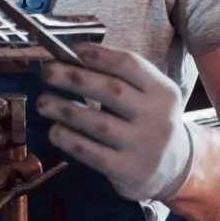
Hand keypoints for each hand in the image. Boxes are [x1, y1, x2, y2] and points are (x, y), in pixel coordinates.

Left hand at [37, 42, 194, 202]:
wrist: (177, 168)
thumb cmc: (152, 122)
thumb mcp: (150, 97)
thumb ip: (121, 80)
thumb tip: (72, 61)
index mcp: (163, 91)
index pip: (129, 64)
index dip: (98, 55)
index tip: (72, 49)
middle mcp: (158, 117)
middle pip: (111, 90)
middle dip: (75, 78)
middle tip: (47, 71)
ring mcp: (143, 146)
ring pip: (99, 123)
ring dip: (66, 109)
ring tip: (43, 101)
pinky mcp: (128, 171)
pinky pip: (93, 154)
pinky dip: (70, 140)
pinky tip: (54, 131)